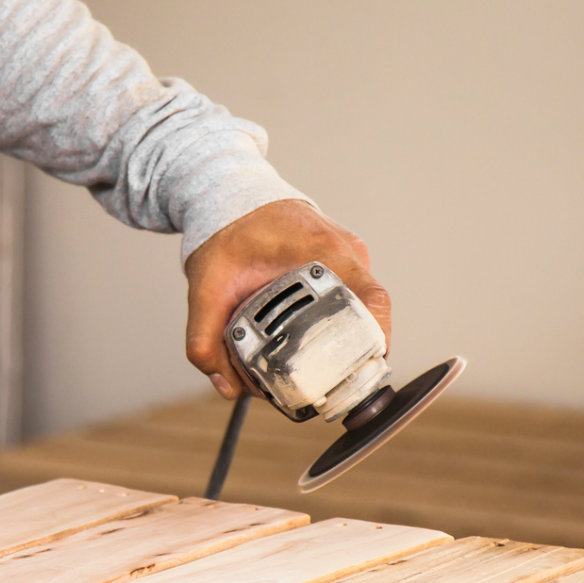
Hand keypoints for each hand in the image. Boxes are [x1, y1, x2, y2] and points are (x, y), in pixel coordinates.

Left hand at [184, 199, 391, 397]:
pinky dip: (334, 321)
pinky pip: (349, 296)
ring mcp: (346, 254)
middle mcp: (343, 251)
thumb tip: (227, 387)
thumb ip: (205, 340)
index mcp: (323, 250)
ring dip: (341, 337)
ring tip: (310, 364)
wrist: (231, 195)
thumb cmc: (226, 231)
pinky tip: (310, 339)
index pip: (370, 297)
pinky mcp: (341, 261)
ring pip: (357, 307)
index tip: (365, 368)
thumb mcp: (206, 287)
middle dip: (349, 352)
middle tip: (323, 381)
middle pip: (365, 312)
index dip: (378, 337)